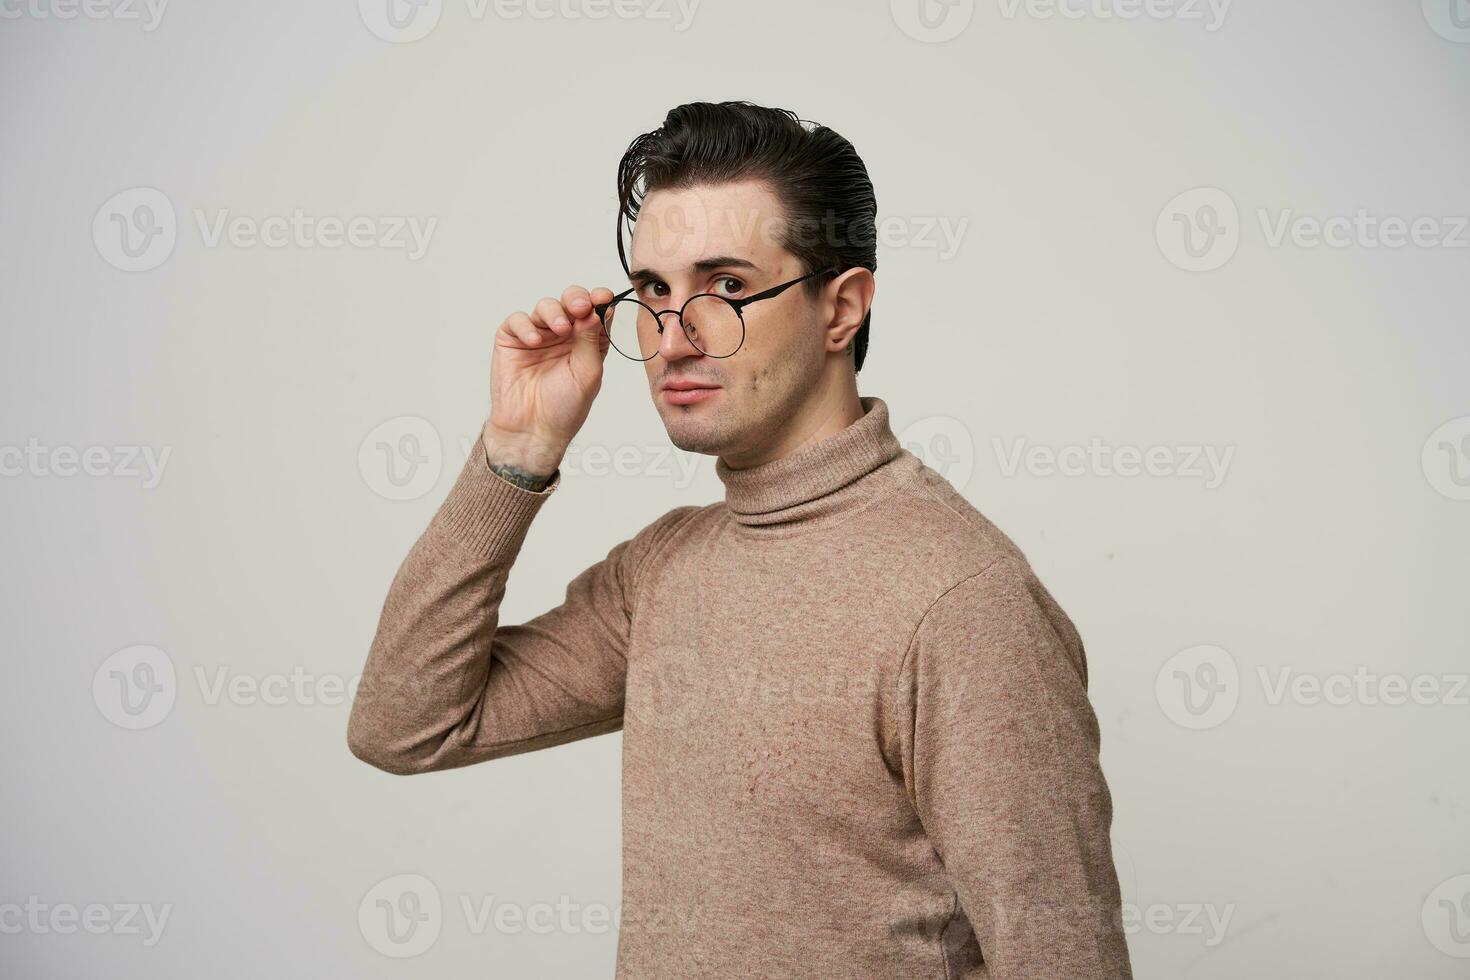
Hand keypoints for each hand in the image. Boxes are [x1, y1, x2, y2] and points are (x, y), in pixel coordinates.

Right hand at [482, 284, 615, 476]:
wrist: (532, 430)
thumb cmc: (564, 407)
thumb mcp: (587, 373)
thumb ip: (592, 340)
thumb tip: (597, 310)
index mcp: (587, 342)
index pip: (595, 312)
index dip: (600, 300)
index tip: (604, 297)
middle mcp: (564, 335)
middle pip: (571, 302)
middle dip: (576, 299)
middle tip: (580, 307)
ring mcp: (538, 336)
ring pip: (546, 306)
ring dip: (554, 312)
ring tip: (560, 328)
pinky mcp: (513, 340)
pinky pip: (518, 320)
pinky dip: (526, 326)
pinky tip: (534, 341)